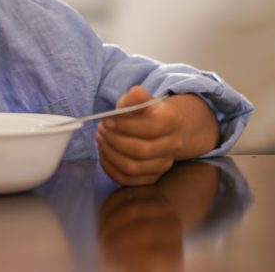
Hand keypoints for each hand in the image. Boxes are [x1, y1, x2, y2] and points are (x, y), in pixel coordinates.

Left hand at [96, 87, 218, 186]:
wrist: (160, 130)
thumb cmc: (145, 112)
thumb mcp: (140, 99)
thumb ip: (136, 96)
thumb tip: (135, 94)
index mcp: (172, 121)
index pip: (152, 127)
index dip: (126, 125)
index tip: (106, 120)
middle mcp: (173, 145)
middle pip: (142, 151)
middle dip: (115, 140)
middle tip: (101, 130)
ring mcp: (164, 164)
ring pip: (134, 168)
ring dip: (110, 154)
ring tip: (100, 140)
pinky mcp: (152, 177)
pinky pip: (127, 180)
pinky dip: (110, 168)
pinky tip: (103, 154)